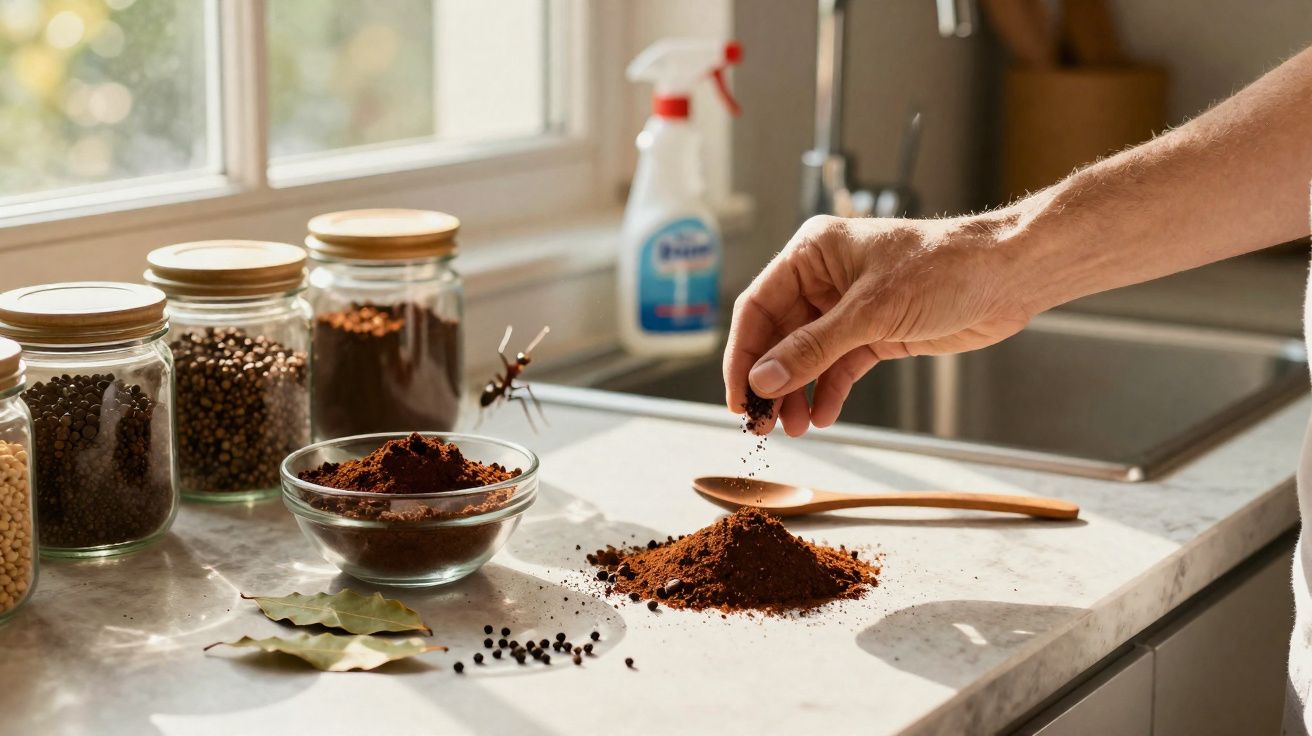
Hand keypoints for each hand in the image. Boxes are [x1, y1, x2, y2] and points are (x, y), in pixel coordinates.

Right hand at [723, 214, 1033, 435]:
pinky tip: (823, 416)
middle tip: (761, 424)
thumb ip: (812, 349)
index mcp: (813, 253)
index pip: (758, 307)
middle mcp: (825, 278)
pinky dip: (829, 392)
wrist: (1007, 277)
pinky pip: (839, 367)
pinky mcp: (875, 332)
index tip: (737, 397)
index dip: (744, 355)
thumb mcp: (870, 312)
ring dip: (798, 393)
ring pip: (808, 357)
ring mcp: (850, 307)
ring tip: (793, 429)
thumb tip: (763, 380)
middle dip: (771, 382)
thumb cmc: (944, 268)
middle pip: (779, 336)